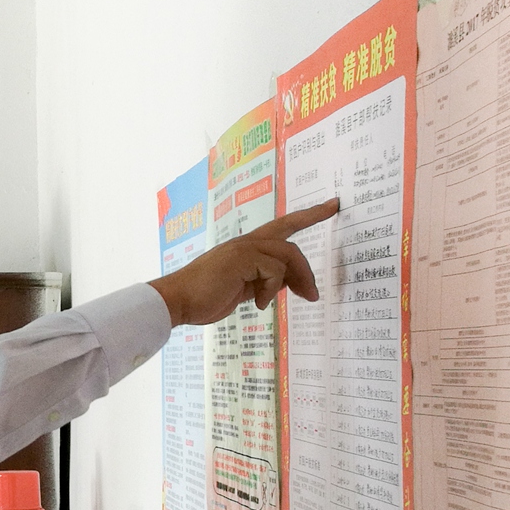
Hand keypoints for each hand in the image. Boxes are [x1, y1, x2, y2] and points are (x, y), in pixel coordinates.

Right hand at [147, 198, 339, 325]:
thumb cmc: (203, 298)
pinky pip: (274, 271)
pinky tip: (257, 303)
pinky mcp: (242, 258)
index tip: (332, 206)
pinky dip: (271, 290)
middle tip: (315, 293)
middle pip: (289, 239)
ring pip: (286, 255)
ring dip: (298, 279)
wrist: (177, 301)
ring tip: (301, 300)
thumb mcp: (241, 290)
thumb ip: (262, 282)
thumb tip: (285, 284)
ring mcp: (244, 248)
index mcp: (244, 248)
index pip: (282, 226)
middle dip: (306, 266)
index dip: (309, 215)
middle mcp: (246, 242)